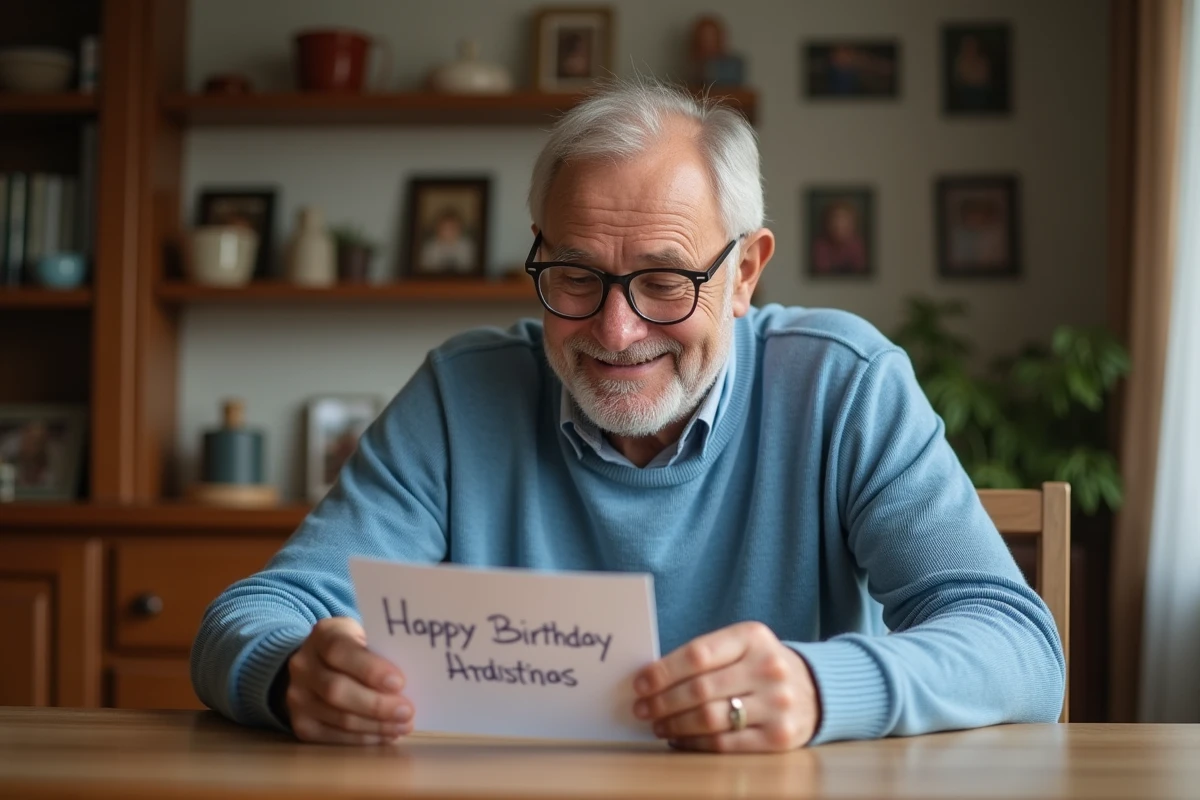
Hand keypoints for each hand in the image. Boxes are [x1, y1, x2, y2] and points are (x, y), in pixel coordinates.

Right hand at [286, 616, 413, 744]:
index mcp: (323, 635)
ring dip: (375, 726)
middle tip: (407, 712)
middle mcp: (303, 665)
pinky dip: (364, 738)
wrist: (317, 663)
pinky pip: (333, 737)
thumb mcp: (364, 634)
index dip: (370, 669)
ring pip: (338, 717)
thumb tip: (415, 675)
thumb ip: (382, 649)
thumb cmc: (354, 647)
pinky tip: (385, 735)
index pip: (341, 651)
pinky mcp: (301, 724)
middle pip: (337, 691)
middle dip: (376, 705)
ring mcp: (297, 696)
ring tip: (403, 726)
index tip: (399, 683)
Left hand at [632, 621, 819, 751]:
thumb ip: (705, 657)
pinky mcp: (779, 737)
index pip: (697, 654)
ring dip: (674, 724)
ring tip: (658, 725)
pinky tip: (679, 739)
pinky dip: (694, 743)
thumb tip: (651, 679)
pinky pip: (724, 744)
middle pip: (699, 689)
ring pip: (709, 718)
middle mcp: (768, 667)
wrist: (816, 690)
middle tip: (642, 709)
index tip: (639, 683)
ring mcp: (777, 704)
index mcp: (753, 636)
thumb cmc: (761, 666)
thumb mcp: (742, 646)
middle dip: (662, 701)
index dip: (662, 671)